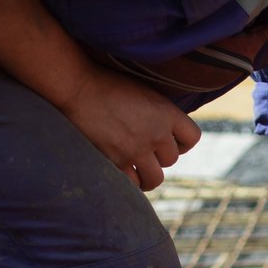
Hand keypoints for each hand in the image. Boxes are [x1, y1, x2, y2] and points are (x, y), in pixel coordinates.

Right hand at [56, 67, 200, 190]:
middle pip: (171, 159)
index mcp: (166, 112)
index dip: (182, 143)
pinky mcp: (117, 160)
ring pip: (155, 178)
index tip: (170, 142)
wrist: (75, 86)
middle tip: (145, 152)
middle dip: (160, 158)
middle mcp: (157, 133)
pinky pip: (132, 183)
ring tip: (139, 172)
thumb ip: (159, 112)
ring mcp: (137, 149)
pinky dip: (129, 182)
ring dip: (148, 176)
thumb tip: (168, 130)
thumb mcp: (142, 91)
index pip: (192, 137)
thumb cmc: (105, 84)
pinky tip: (123, 174)